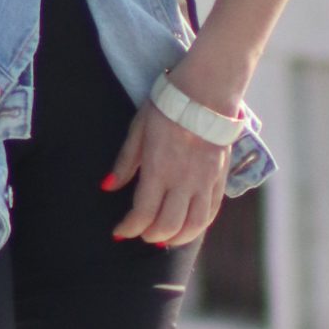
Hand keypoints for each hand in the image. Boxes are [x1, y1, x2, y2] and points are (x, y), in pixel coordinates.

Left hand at [103, 96, 231, 246]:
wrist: (207, 90)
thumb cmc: (167, 106)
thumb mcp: (138, 129)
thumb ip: (125, 162)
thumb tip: (108, 186)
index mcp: (158, 169)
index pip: (142, 214)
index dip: (128, 229)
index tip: (119, 231)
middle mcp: (183, 180)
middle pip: (168, 225)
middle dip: (150, 235)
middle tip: (140, 233)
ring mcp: (204, 181)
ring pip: (194, 225)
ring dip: (177, 238)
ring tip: (164, 237)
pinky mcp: (220, 178)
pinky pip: (211, 212)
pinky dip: (198, 225)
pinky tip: (187, 226)